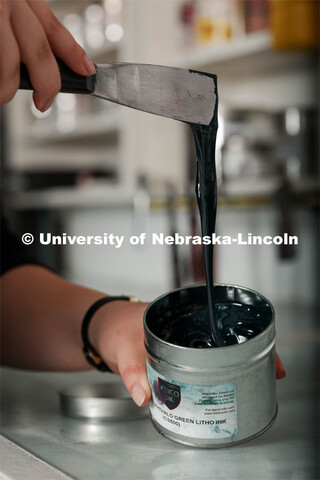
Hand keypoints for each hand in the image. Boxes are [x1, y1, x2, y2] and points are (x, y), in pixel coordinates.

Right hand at [0, 0, 94, 110]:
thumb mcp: (5, 4)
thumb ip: (19, 25)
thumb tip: (43, 64)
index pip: (52, 28)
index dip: (72, 53)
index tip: (86, 71)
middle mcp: (4, 0)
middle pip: (38, 51)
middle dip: (46, 84)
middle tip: (43, 102)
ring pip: (7, 66)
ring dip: (4, 89)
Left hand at [90, 300, 285, 406]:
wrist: (101, 332)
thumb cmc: (115, 328)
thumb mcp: (125, 348)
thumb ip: (133, 372)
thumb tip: (144, 396)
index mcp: (180, 314)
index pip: (222, 320)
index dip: (247, 335)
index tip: (265, 352)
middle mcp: (186, 325)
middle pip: (226, 336)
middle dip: (249, 352)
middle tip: (268, 371)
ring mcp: (184, 338)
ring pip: (217, 350)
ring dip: (235, 362)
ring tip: (254, 379)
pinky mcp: (178, 354)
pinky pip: (203, 362)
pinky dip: (214, 372)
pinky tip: (222, 384)